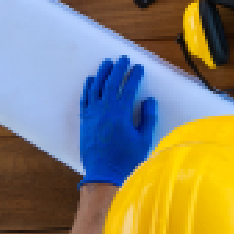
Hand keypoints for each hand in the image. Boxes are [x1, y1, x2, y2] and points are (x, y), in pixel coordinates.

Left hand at [78, 56, 157, 187]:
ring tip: (107, 63)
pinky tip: (91, 80)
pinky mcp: (84, 120)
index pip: (129, 88)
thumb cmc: (126, 158)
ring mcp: (92, 114)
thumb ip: (148, 118)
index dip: (135, 76)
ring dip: (102, 74)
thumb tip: (149, 101)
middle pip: (111, 83)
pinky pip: (85, 99)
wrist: (104, 174)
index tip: (139, 68)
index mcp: (121, 113)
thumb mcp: (144, 139)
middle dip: (118, 68)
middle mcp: (104, 110)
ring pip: (96, 87)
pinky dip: (88, 87)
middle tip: (123, 59)